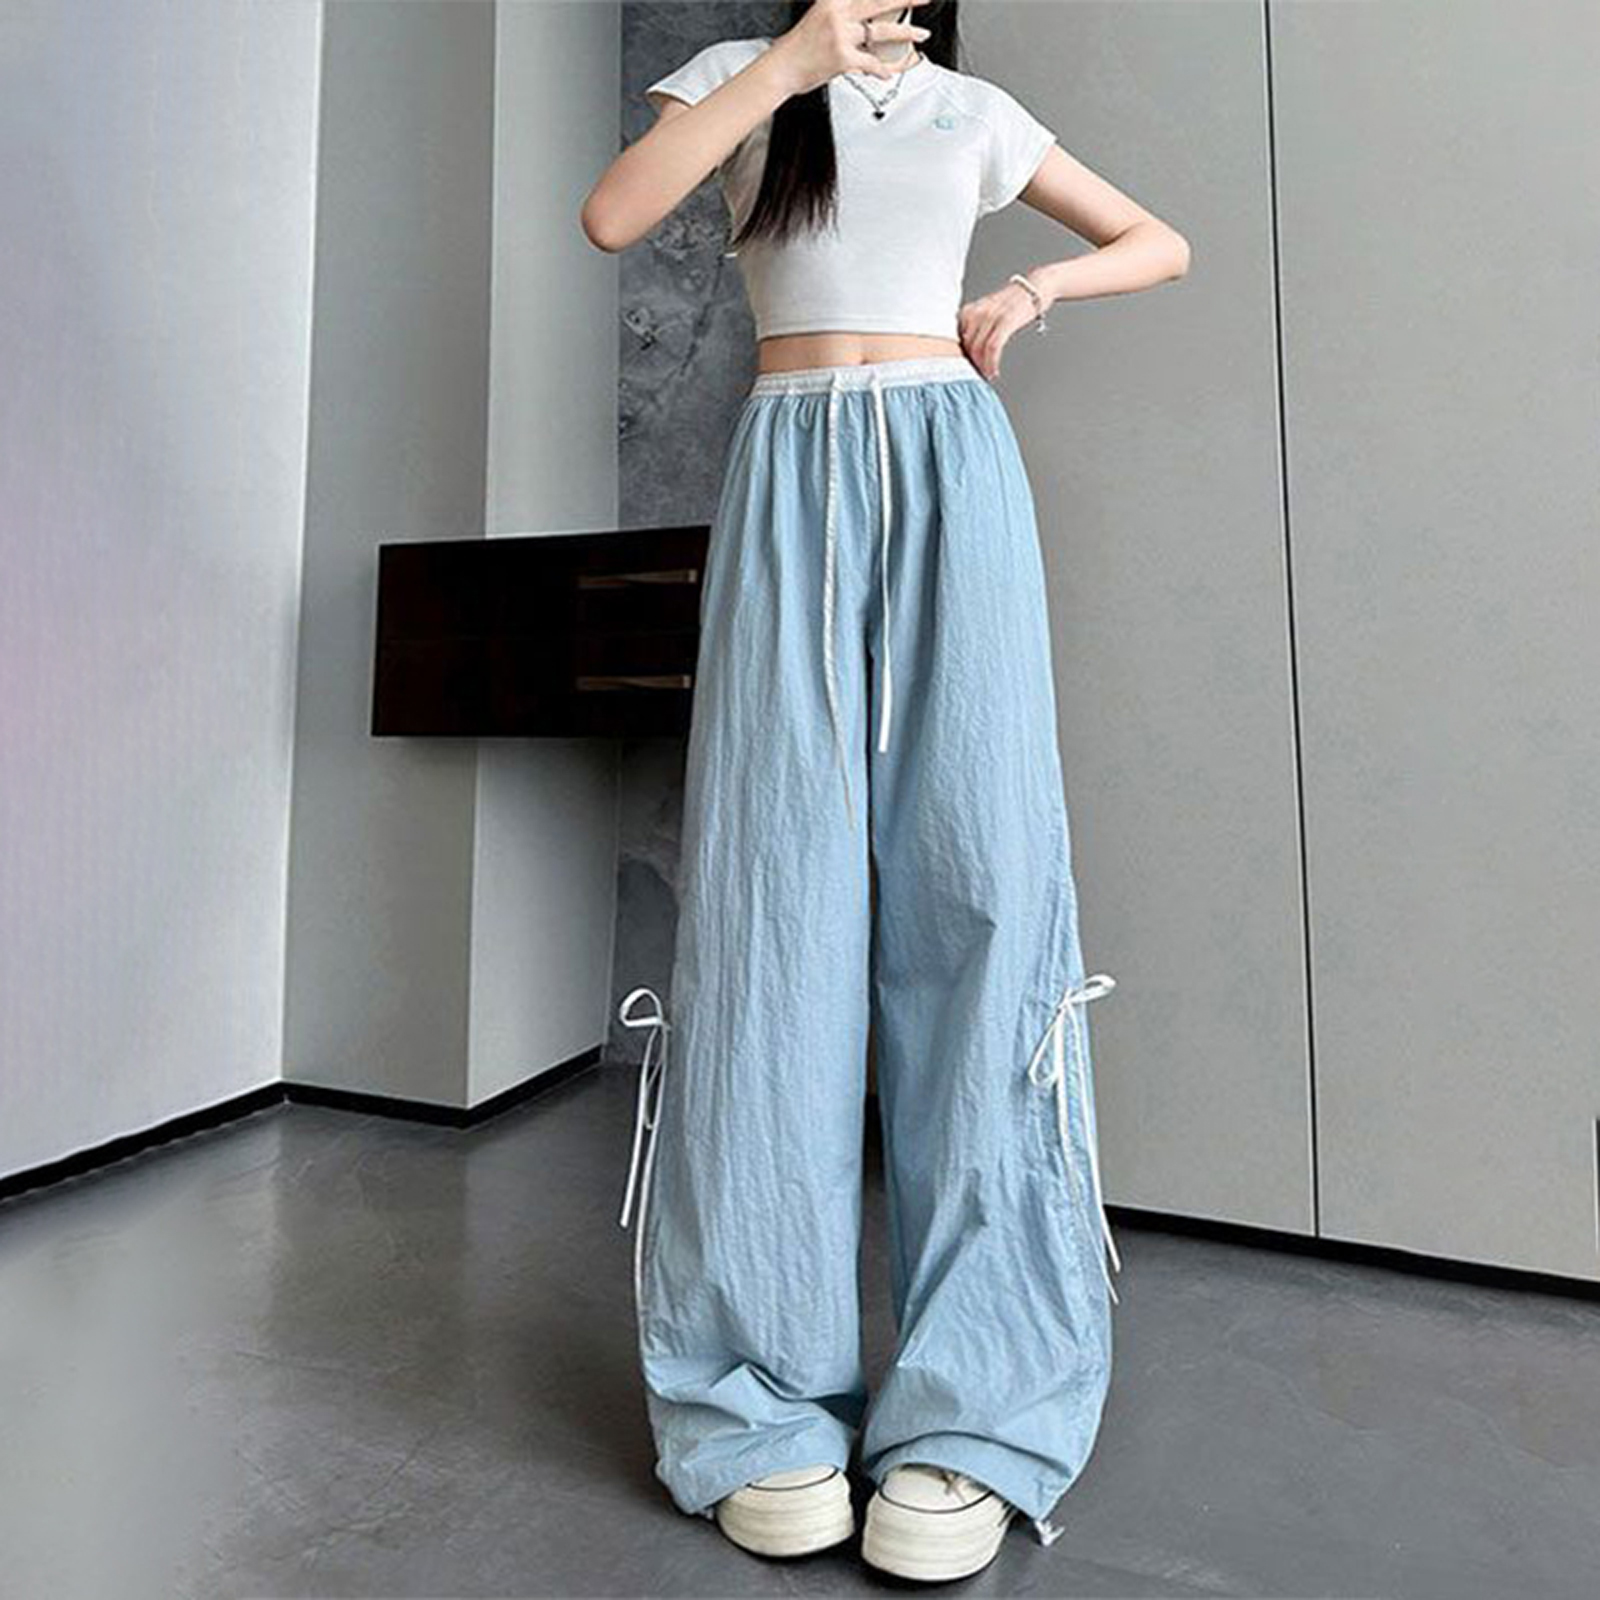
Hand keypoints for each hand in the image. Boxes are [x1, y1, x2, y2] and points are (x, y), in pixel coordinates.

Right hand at [767, 0, 931, 97]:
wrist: (782, 68)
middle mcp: (838, 12)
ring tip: (921, 34)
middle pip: (880, 1)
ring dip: (906, 33)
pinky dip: (882, 70)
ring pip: (882, 31)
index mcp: (833, 0)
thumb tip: (866, 21)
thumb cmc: (800, 47)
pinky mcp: (843, 58)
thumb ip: (844, 12)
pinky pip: (871, 63)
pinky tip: (888, 72)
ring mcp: (841, 35)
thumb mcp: (820, 16)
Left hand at [957, 279, 1043, 381]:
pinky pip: (993, 348)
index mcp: (969, 310)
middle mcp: (976, 312)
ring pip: (978, 349)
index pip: (956, 340)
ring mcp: (990, 316)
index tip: (964, 369)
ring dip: (981, 367)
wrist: (1034, 288)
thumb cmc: (1011, 303)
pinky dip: (992, 363)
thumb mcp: (986, 311)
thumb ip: (974, 327)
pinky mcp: (1005, 321)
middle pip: (966, 346)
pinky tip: (994, 372)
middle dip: (971, 364)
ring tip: (986, 376)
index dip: (959, 358)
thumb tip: (966, 351)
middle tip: (977, 376)